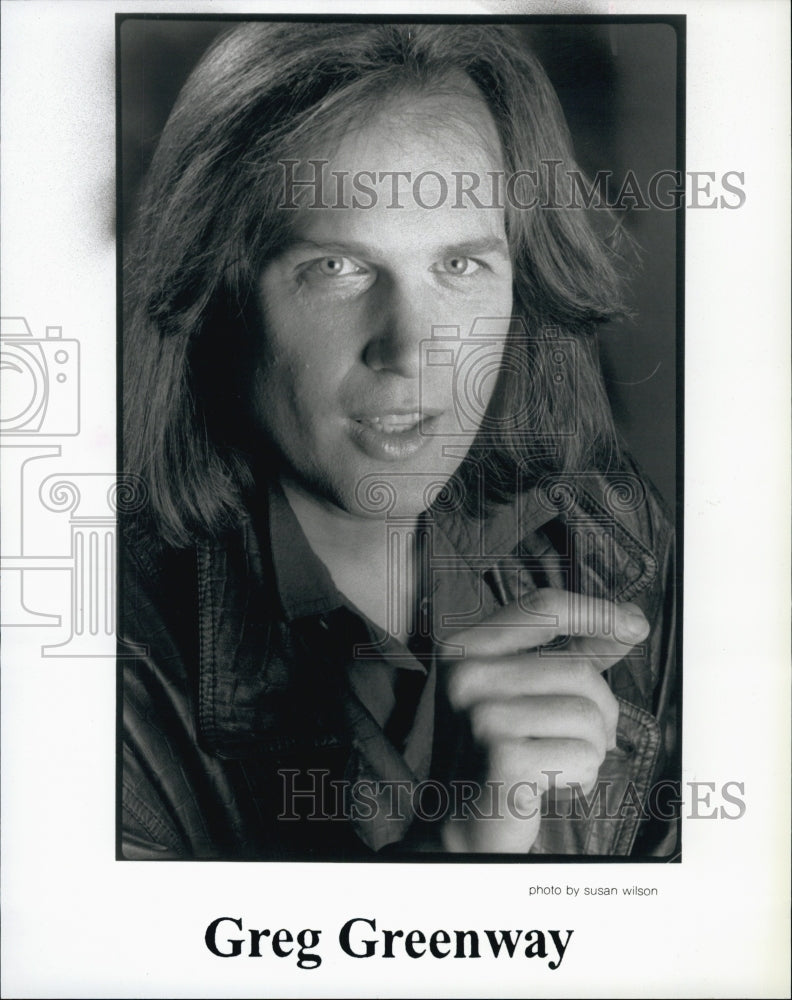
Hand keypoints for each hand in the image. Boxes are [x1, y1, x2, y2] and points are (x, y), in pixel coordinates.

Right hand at [437, 588, 649, 852]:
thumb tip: (630, 621)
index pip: (544, 607)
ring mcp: (481, 714)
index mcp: (465, 647)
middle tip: (577, 740)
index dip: (597, 612)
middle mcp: (466, 673)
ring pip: (588, 714)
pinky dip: (582, 776)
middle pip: (578, 671)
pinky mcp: (503, 755)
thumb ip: (570, 653)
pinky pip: (584, 753)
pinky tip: (549, 785)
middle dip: (601, 712)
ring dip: (592, 748)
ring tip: (557, 763)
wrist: (461, 822)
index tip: (637, 624)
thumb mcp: (523, 690)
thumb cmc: (500, 751)